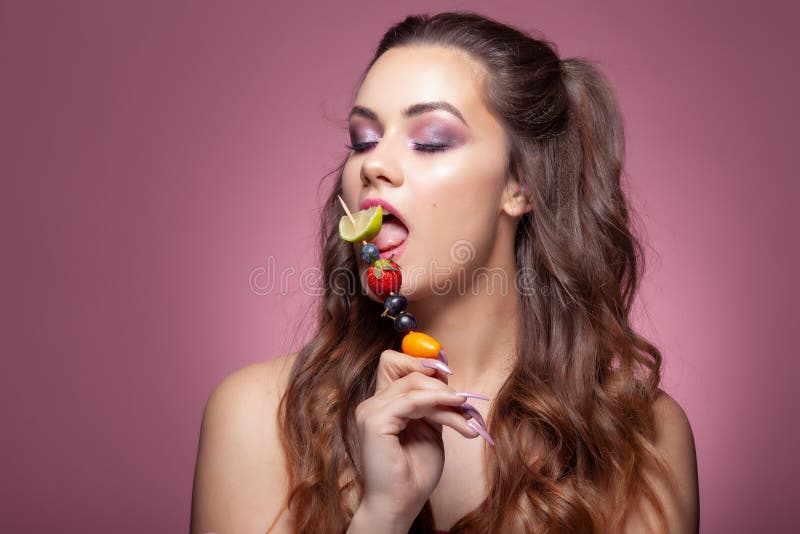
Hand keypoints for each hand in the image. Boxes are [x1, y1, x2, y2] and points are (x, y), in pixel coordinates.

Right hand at [351, 349, 481, 528]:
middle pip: (408, 371)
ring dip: (444, 398)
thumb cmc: (415, 473)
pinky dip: (435, 403)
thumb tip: (446, 376)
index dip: (419, 361)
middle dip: (440, 384)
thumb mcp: (430, 428)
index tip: (448, 373)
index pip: (394, 362)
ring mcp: (370, 411)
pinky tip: (454, 412)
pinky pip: (410, 400)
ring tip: (464, 416)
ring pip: (413, 385)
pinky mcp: (374, 421)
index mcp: (382, 404)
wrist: (401, 504)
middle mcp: (372, 404)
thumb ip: (434, 403)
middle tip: (463, 401)